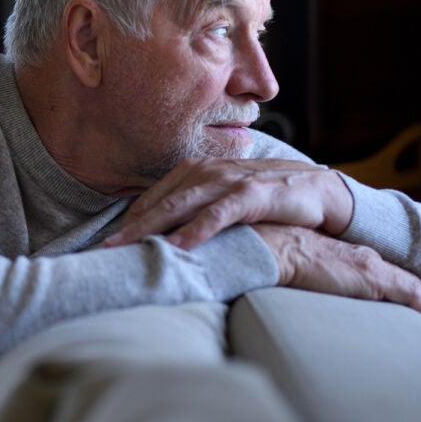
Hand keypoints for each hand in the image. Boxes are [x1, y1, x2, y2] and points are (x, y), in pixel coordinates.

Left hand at [101, 157, 354, 250]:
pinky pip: (217, 214)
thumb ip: (195, 211)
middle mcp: (205, 172)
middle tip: (104, 249)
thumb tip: (163, 238)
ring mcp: (227, 180)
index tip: (105, 244)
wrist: (316, 189)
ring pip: (181, 205)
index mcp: (194, 172)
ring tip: (129, 248)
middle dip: (130, 226)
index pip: (152, 198)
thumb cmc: (264, 198)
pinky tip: (179, 246)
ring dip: (153, 227)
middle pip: (159, 202)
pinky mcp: (251, 194)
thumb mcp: (223, 201)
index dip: (128, 221)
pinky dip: (196, 229)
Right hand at [252, 223, 420, 322]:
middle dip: (413, 298)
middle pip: (398, 279)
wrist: (276, 248)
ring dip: (420, 305)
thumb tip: (303, 296)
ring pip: (408, 287)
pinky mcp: (373, 276)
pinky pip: (410, 292)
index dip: (396, 288)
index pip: (381, 273)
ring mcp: (370, 266)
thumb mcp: (300, 269)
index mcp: (348, 256)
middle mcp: (364, 257)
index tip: (406, 305)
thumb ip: (312, 278)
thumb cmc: (280, 258)